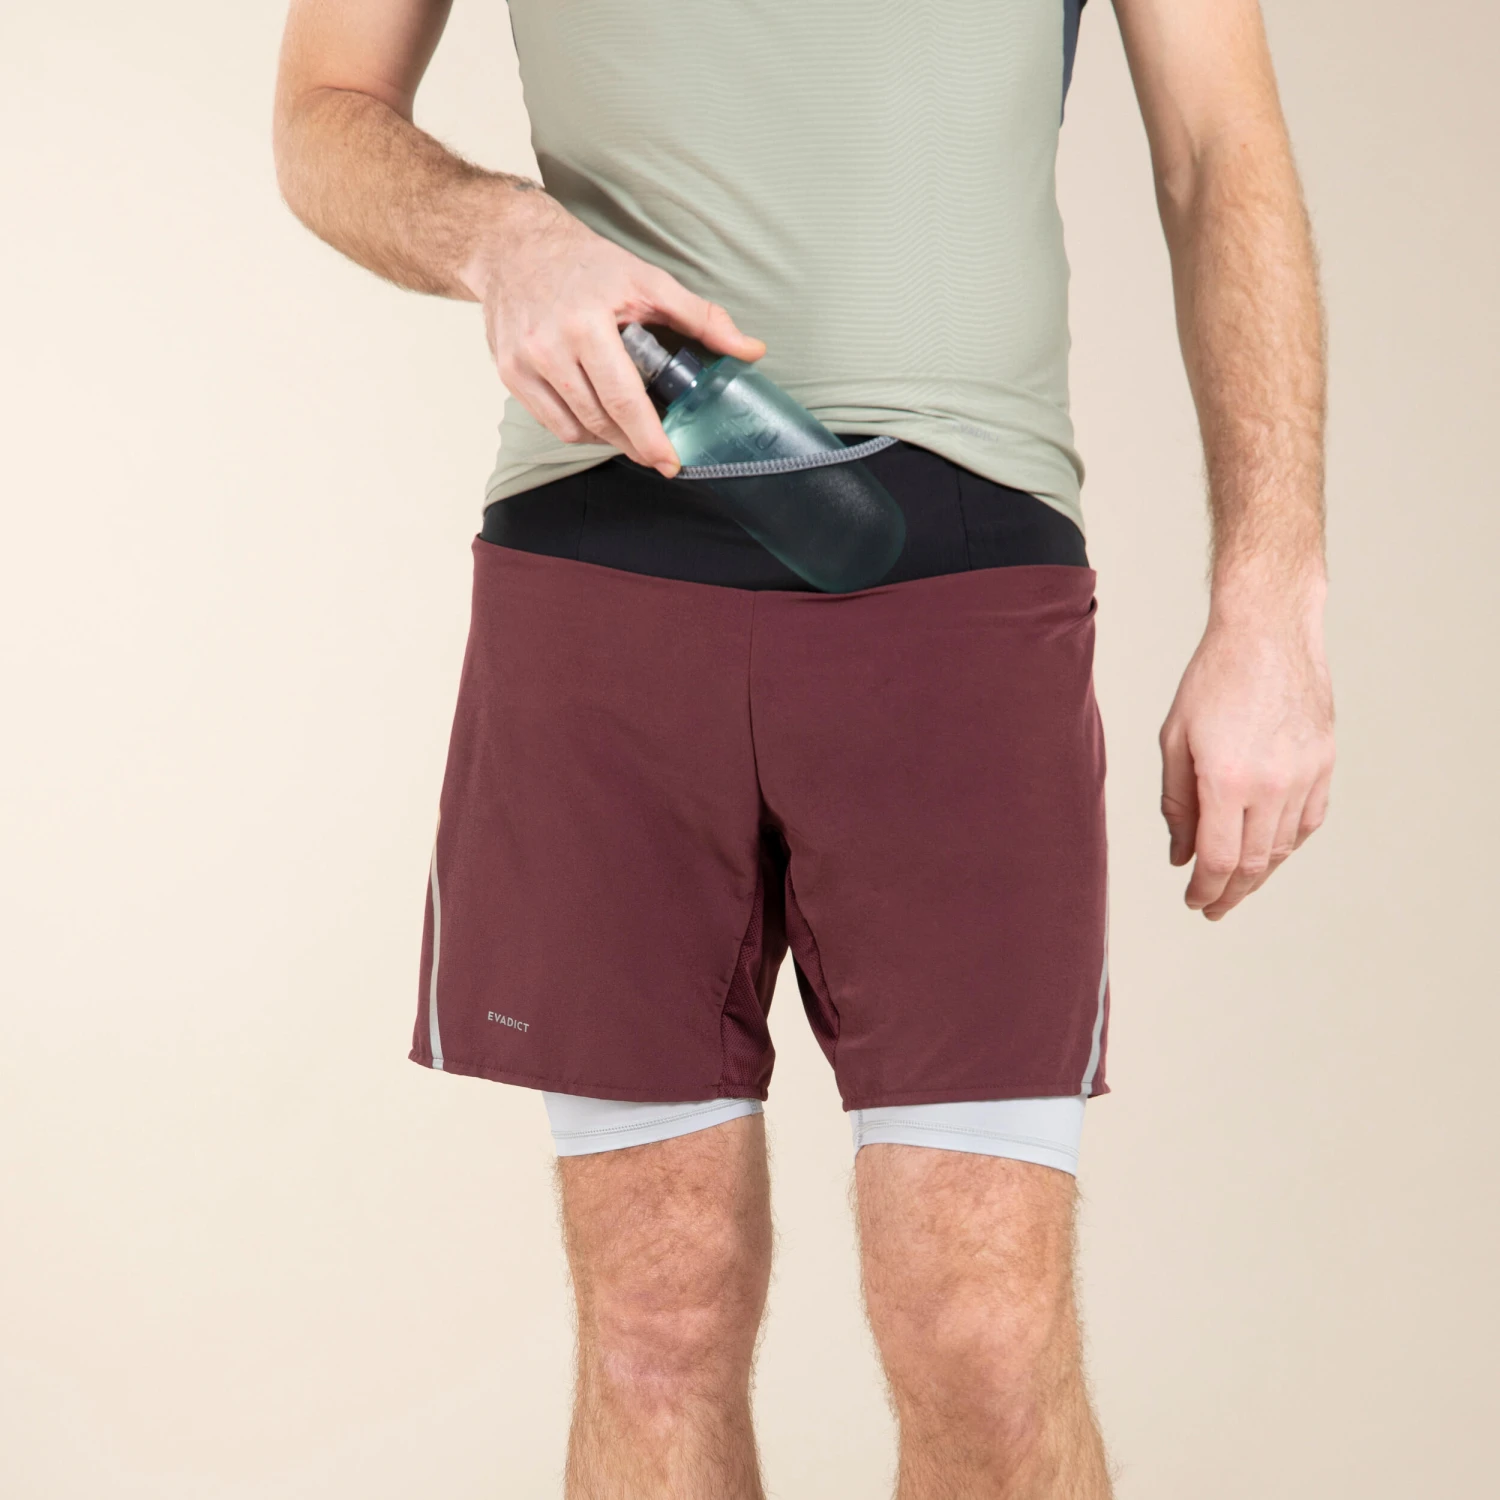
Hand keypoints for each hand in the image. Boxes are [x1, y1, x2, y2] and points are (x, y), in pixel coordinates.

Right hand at [461, 191, 765, 476]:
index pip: (624, 399)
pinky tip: (601, 421)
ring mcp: (524, 363)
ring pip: (575, 428)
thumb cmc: (585, 263)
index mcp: (586, 324)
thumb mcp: (647, 280)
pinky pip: (552, 422)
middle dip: (635, 445)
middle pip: (600, 419)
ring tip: (632, 435)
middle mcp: (549, 347)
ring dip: (609, 440)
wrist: (515, 246)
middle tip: (659, 454)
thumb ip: (702, 317)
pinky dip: (581, 430)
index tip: (671, 462)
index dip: (650, 438)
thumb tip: (751, 350)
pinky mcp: (508, 374)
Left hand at [1159, 596, 1334, 918]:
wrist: (1268, 633)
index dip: (1205, 889)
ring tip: (1237, 885)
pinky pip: (1309, 821)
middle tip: (1212, 907)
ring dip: (1260, 874)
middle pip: (1254, 864)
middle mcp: (1272, 784)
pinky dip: (1288, 844)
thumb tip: (1180, 855)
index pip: (1219, 860)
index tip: (1194, 901)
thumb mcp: (1174, 739)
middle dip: (1230, 893)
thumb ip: (1176, 804)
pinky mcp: (1325, 763)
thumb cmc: (1212, 679)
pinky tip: (1271, 852)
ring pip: (1284, 847)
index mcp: (1227, 780)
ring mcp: (1305, 775)